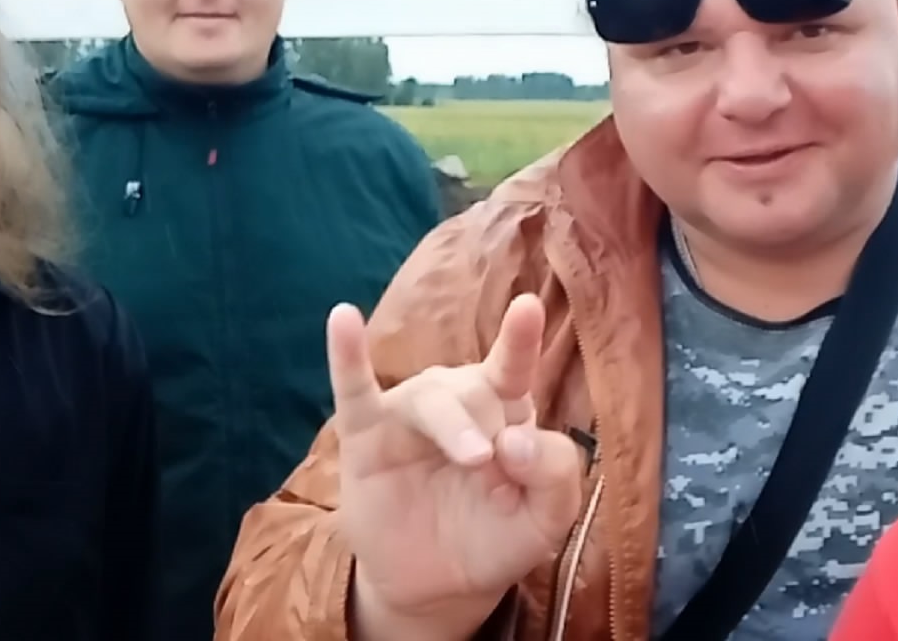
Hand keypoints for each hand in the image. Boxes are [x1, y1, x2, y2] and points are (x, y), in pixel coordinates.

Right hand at [326, 294, 585, 633]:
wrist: (437, 589)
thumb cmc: (495, 539)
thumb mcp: (546, 519)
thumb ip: (555, 473)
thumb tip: (519, 441)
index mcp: (504, 411)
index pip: (514, 366)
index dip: (520, 339)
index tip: (528, 308)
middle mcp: (458, 401)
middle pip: (475, 389)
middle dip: (488, 426)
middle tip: (495, 471)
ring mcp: (408, 415)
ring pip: (428, 397)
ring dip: (453, 424)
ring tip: (475, 458)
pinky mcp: (364, 438)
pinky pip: (353, 391)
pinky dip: (346, 356)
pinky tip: (342, 318)